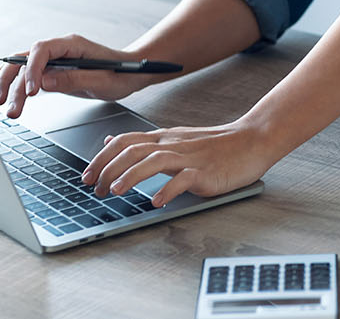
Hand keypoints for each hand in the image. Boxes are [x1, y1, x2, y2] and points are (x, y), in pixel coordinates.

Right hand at [0, 33, 148, 117]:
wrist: (130, 73)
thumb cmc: (121, 74)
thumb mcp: (102, 80)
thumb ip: (74, 79)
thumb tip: (45, 82)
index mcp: (72, 44)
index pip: (42, 50)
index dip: (32, 69)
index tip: (32, 92)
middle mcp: (59, 49)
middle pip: (25, 59)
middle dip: (11, 80)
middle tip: (3, 101)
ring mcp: (53, 60)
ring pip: (22, 68)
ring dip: (9, 86)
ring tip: (2, 106)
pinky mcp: (52, 72)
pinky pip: (27, 75)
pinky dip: (13, 85)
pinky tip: (2, 95)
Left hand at [82, 119, 276, 206]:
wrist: (253, 139)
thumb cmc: (217, 144)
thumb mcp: (176, 138)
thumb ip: (144, 142)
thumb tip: (111, 141)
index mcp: (165, 138)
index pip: (125, 140)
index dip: (101, 157)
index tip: (86, 175)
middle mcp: (173, 145)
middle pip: (133, 150)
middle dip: (107, 168)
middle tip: (93, 189)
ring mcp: (190, 157)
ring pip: (153, 161)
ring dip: (131, 176)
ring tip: (114, 191)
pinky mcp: (206, 171)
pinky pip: (184, 179)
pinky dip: (168, 190)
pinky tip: (157, 201)